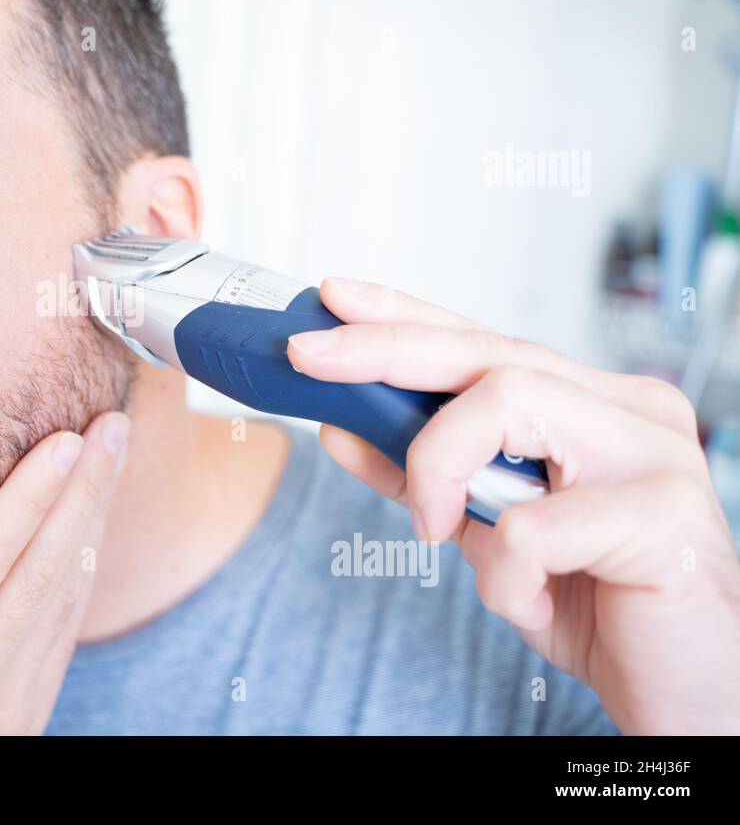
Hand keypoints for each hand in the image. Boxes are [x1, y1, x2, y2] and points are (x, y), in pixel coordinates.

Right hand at [0, 410, 129, 733]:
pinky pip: (71, 619)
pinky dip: (88, 558)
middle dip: (82, 489)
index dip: (26, 501)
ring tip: (114, 449)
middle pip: (39, 571)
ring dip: (95, 515)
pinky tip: (96, 509)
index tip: (60, 440)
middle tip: (111, 422)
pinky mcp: (35, 701)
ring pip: (67, 592)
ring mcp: (10, 698)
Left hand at [286, 276, 739, 733]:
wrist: (683, 690)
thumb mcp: (489, 533)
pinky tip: (528, 598)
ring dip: (441, 468)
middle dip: (383, 351)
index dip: (403, 318)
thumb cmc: (594, 601)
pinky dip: (504, 572)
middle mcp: (629, 410)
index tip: (332, 300)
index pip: (483, 342)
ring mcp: (655, 454)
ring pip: (507, 401)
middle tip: (308, 357)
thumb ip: (429, 476)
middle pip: (487, 354)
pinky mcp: (664, 515)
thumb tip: (342, 427)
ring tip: (436, 528)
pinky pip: (534, 524)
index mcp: (592, 404)